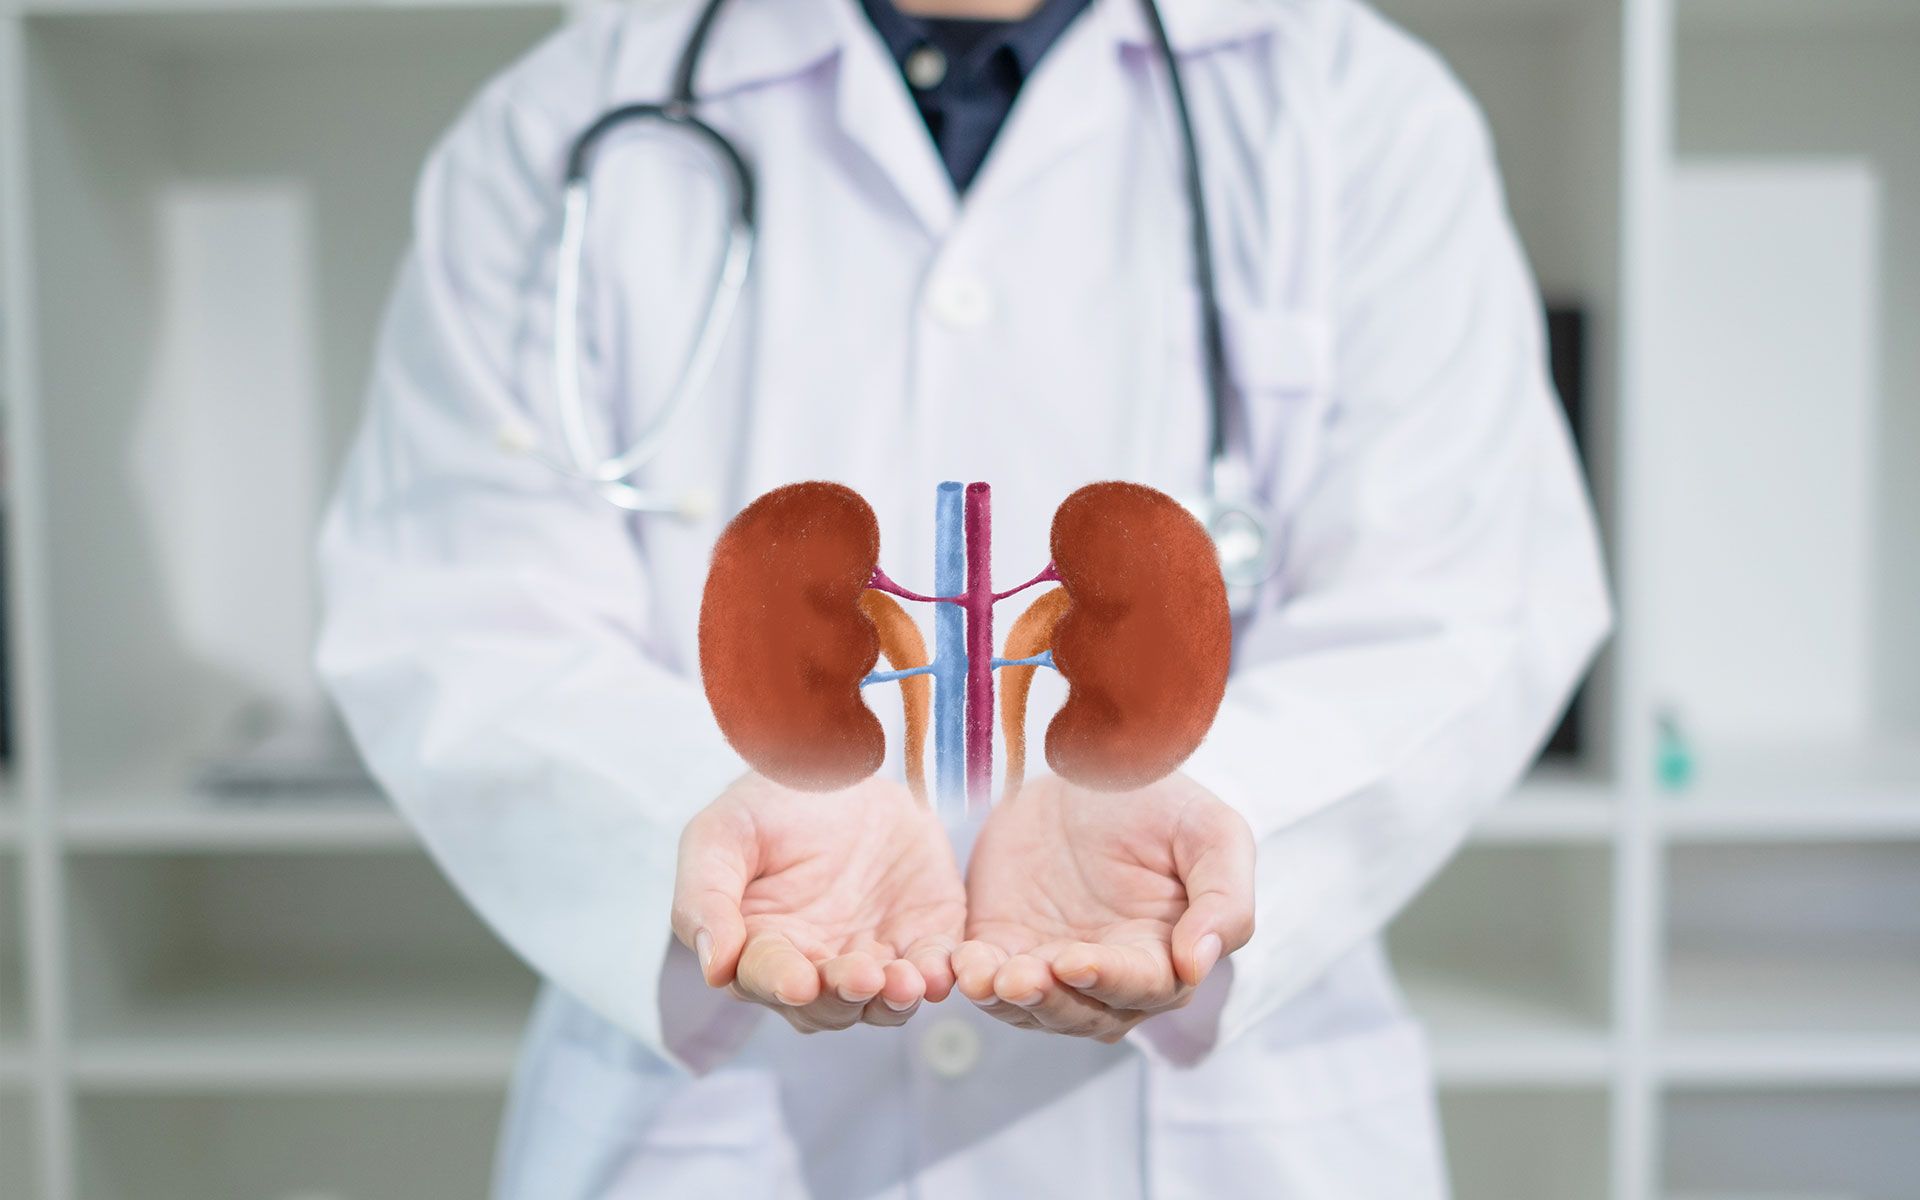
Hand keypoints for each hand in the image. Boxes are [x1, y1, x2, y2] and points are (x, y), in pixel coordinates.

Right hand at [672, 773, 964, 1031]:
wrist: (843, 758)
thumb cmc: (771, 802)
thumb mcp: (723, 833)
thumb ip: (706, 896)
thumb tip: (713, 970)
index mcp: (761, 945)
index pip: (766, 978)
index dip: (781, 983)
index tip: (797, 983)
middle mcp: (816, 964)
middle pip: (827, 1004)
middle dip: (843, 995)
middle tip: (861, 977)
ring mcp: (872, 955)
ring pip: (880, 1001)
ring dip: (892, 999)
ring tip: (907, 982)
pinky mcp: (923, 938)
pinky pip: (932, 970)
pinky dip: (937, 977)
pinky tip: (941, 973)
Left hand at [954, 773, 1253, 1041]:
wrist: (1089, 767)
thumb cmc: (1161, 803)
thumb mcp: (1211, 833)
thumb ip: (1223, 899)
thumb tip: (1199, 966)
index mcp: (1165, 956)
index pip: (1143, 987)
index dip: (1111, 979)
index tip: (1078, 960)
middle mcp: (1109, 976)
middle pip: (1083, 1011)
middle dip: (1050, 999)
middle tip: (1020, 978)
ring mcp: (1052, 966)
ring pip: (1032, 1008)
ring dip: (1008, 999)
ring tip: (984, 977)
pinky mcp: (1003, 946)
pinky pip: (987, 978)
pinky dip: (973, 979)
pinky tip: (960, 965)